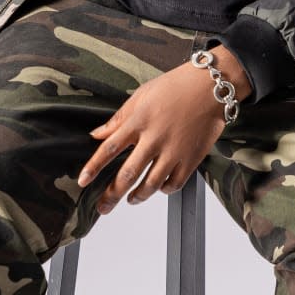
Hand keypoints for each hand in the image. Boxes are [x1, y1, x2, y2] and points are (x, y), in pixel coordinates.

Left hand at [76, 53, 248, 213]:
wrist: (210, 87)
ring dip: (137, 196)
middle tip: (103, 207)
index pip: (109, 149)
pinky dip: (163, 190)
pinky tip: (158, 189)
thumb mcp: (141, 96)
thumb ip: (119, 118)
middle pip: (127, 174)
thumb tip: (97, 134)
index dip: (93, 168)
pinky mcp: (191, 159)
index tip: (83, 181)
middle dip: (112, 195)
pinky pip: (174, 184)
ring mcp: (174, 151)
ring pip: (151, 185)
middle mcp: (154, 139)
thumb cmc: (176, 87)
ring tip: (131, 199)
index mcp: (139, 121)